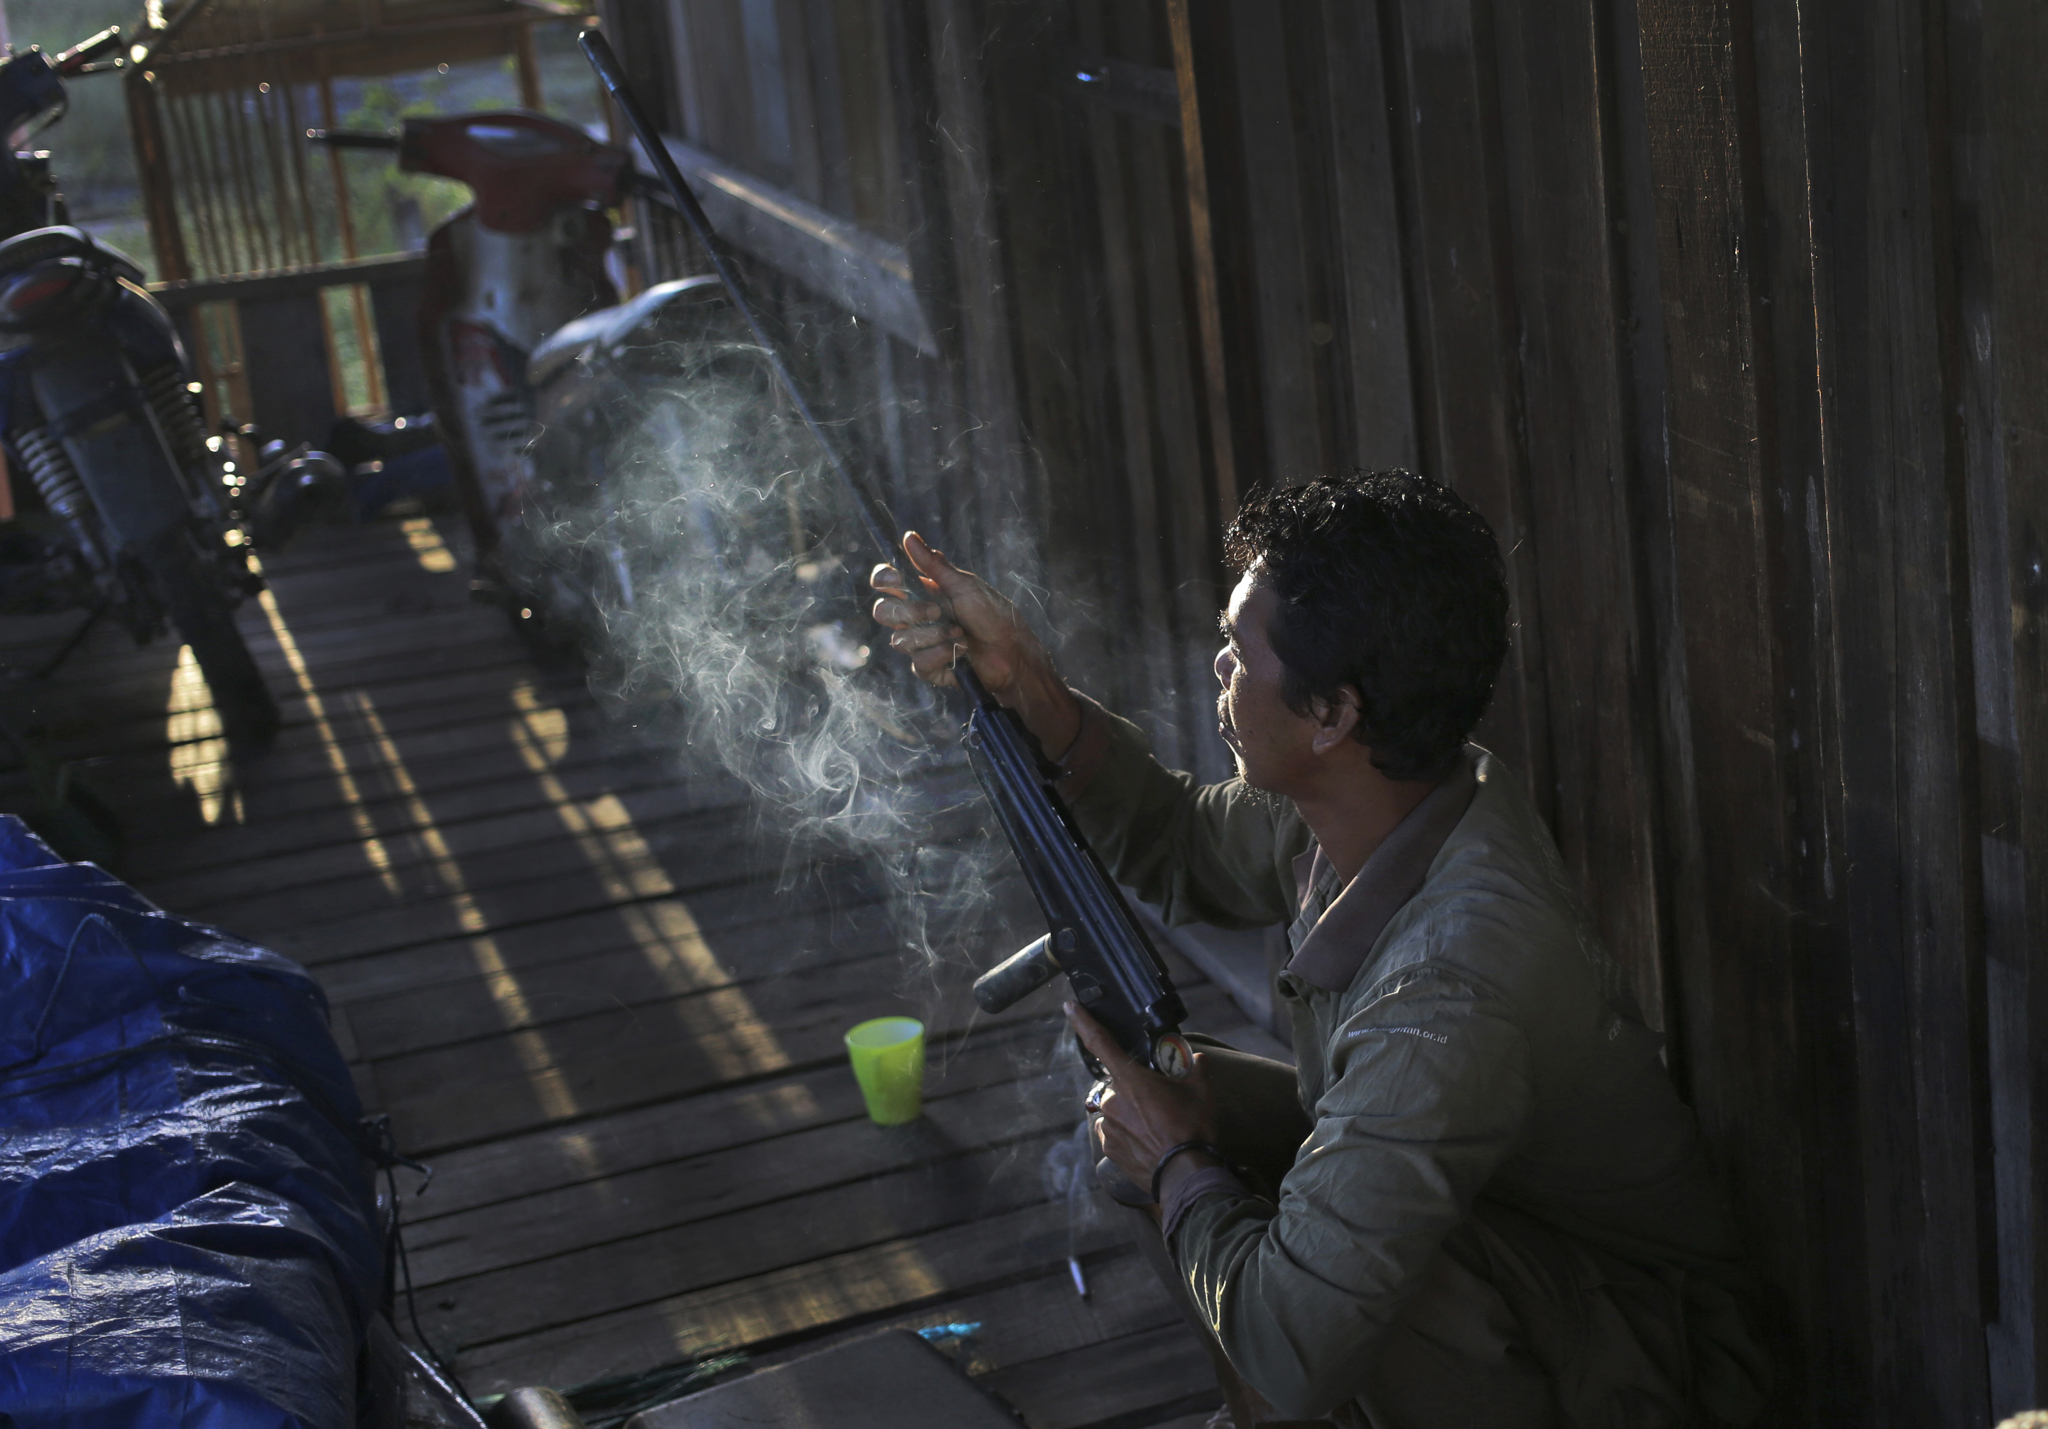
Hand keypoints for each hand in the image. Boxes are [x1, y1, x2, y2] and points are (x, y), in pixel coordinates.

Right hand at [870, 532, 1080, 753]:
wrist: (1012, 651)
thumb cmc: (992, 614)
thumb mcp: (964, 586)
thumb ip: (934, 565)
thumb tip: (909, 537)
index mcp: (923, 592)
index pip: (887, 583)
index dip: (883, 579)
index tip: (896, 580)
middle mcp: (917, 617)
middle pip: (884, 612)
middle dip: (910, 612)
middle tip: (937, 612)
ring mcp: (921, 643)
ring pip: (900, 640)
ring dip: (933, 636)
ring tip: (960, 634)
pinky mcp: (929, 668)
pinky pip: (918, 663)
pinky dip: (940, 655)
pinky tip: (960, 653)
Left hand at [1066, 1002, 1221, 1203]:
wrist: (1186, 1175)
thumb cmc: (1193, 1130)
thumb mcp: (1202, 1093)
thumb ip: (1196, 1069)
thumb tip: (1197, 1058)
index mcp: (1131, 1080)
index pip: (1101, 1043)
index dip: (1083, 1022)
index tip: (1069, 1006)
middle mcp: (1113, 1101)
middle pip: (1118, 1085)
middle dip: (1135, 1090)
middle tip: (1159, 1103)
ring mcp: (1108, 1127)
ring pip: (1115, 1111)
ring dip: (1130, 1113)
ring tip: (1157, 1128)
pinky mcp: (1109, 1150)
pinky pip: (1113, 1133)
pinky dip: (1127, 1134)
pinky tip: (1148, 1143)